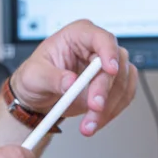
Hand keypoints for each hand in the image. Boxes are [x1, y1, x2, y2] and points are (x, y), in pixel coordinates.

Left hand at [11, 20, 138, 138]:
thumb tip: (71, 81)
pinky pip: (123, 96)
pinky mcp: (114, 83)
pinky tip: (96, 120)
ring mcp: (107, 65)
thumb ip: (52, 78)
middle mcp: (96, 47)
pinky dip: (112, 111)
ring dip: (108, 107)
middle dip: (104, 90)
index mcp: (77, 35)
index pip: (101, 38)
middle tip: (94, 107)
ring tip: (89, 122)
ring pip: (122, 84)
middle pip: (115, 65)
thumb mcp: (34, 75)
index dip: (108, 52)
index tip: (109, 70)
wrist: (39, 95)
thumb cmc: (35, 77)